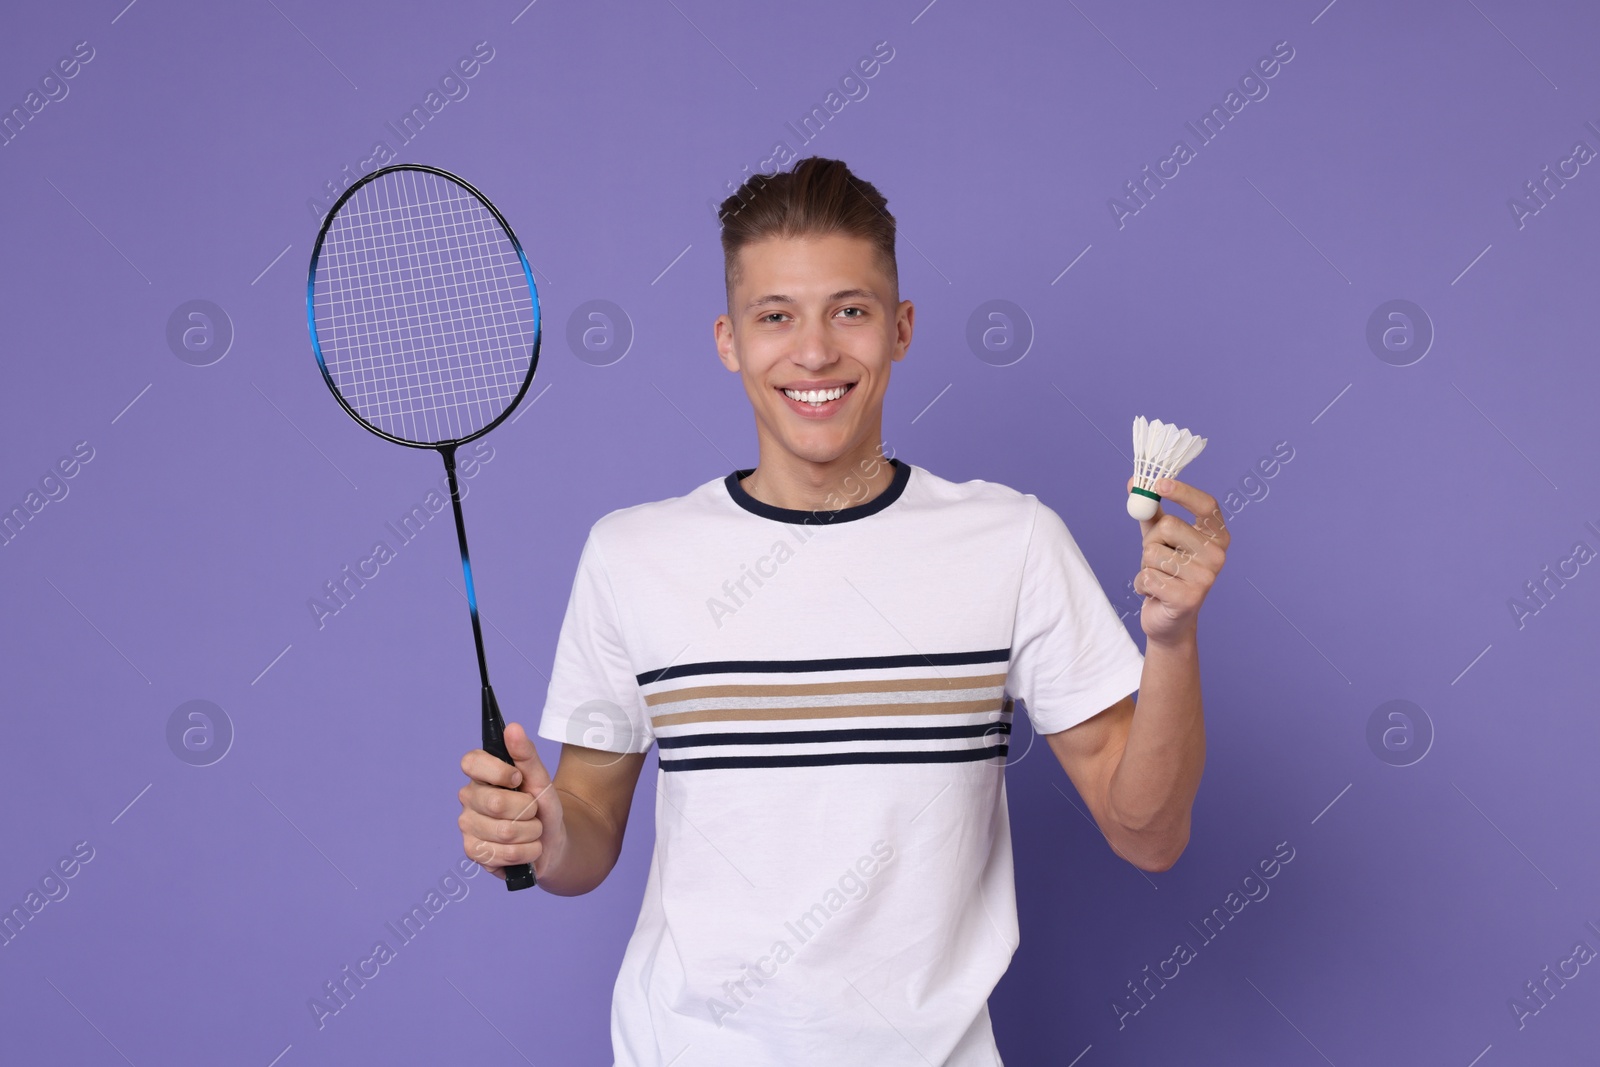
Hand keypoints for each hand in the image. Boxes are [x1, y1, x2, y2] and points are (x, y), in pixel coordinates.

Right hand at [458, 721, 564, 881]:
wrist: (552, 841)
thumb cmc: (542, 806)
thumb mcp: (540, 778)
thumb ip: (526, 754)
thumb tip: (513, 727)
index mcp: (480, 774)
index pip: (471, 762)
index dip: (499, 772)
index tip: (517, 779)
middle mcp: (468, 798)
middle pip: (496, 803)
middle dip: (527, 810)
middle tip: (532, 811)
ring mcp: (467, 826)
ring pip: (505, 832)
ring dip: (531, 833)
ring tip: (531, 830)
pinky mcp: (473, 852)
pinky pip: (504, 854)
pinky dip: (526, 852)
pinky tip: (525, 849)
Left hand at [1126, 475, 1229, 645]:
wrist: (1169, 620)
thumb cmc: (1167, 572)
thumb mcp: (1159, 539)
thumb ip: (1149, 511)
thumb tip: (1134, 482)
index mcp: (1217, 536)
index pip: (1207, 505)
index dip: (1183, 492)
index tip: (1159, 484)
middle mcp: (1218, 556)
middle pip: (1169, 525)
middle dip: (1151, 541)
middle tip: (1156, 557)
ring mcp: (1206, 578)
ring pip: (1153, 553)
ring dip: (1145, 565)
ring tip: (1158, 577)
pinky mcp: (1188, 598)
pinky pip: (1147, 576)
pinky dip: (1141, 584)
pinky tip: (1154, 593)